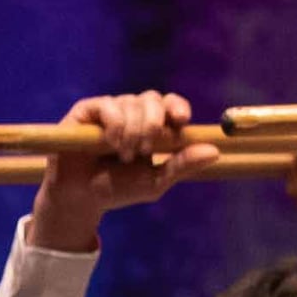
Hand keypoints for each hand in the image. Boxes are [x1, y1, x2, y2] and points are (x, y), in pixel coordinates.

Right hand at [32, 91, 215, 244]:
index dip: (177, 107)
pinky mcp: (88, 109)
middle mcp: (133, 112)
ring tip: (123, 156)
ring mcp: (111, 109)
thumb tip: (214, 151)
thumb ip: (182, 165)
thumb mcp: (155, 181)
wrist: (82, 197)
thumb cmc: (119, 188)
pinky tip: (111, 143)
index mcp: (153, 126)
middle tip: (146, 150)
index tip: (181, 121)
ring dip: (132, 132)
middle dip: (153, 124)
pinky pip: (109, 106)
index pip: (171, 105)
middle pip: (153, 99)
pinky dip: (115, 125)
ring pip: (132, 103)